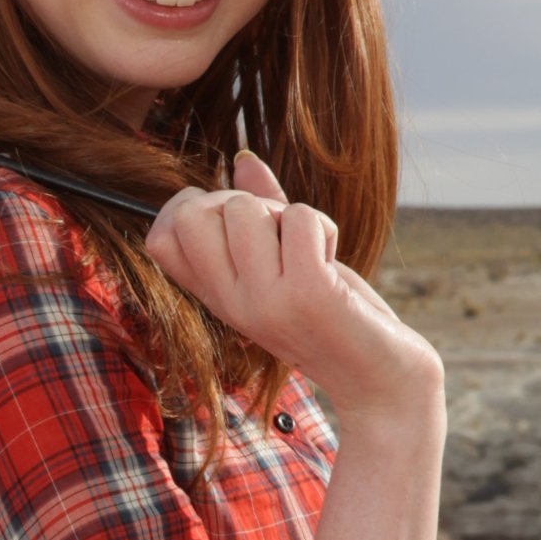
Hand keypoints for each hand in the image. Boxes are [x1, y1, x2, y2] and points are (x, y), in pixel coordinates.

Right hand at [145, 152, 441, 420]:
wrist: (381, 380)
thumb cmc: (333, 315)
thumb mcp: (282, 263)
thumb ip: (258, 211)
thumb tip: (241, 159)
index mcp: (216, 296)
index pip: (159, 238)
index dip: (188, 208)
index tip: (231, 221)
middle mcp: (230, 301)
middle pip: (193, 213)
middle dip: (237, 202)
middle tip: (274, 232)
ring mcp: (264, 299)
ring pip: (245, 208)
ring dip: (286, 214)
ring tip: (309, 252)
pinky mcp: (307, 293)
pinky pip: (299, 217)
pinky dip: (322, 226)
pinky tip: (330, 261)